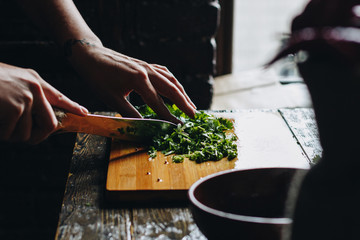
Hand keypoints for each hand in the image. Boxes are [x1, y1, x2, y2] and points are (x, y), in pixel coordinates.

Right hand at [0, 62, 87, 142]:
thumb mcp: (10, 81)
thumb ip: (26, 95)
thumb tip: (39, 117)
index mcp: (33, 80)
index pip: (59, 97)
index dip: (73, 107)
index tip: (84, 114)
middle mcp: (35, 88)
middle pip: (50, 124)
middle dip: (37, 136)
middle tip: (21, 137)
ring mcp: (26, 97)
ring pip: (27, 133)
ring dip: (10, 134)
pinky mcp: (14, 107)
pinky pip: (11, 133)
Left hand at [68, 41, 195, 123]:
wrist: (91, 56)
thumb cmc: (98, 78)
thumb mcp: (112, 99)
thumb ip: (130, 113)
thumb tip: (144, 126)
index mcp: (138, 80)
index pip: (158, 102)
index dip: (169, 116)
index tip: (178, 126)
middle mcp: (146, 71)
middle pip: (171, 89)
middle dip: (184, 103)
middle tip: (194, 115)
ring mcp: (147, 66)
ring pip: (170, 80)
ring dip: (182, 92)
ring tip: (190, 104)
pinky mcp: (145, 64)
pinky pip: (164, 73)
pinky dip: (173, 82)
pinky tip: (176, 88)